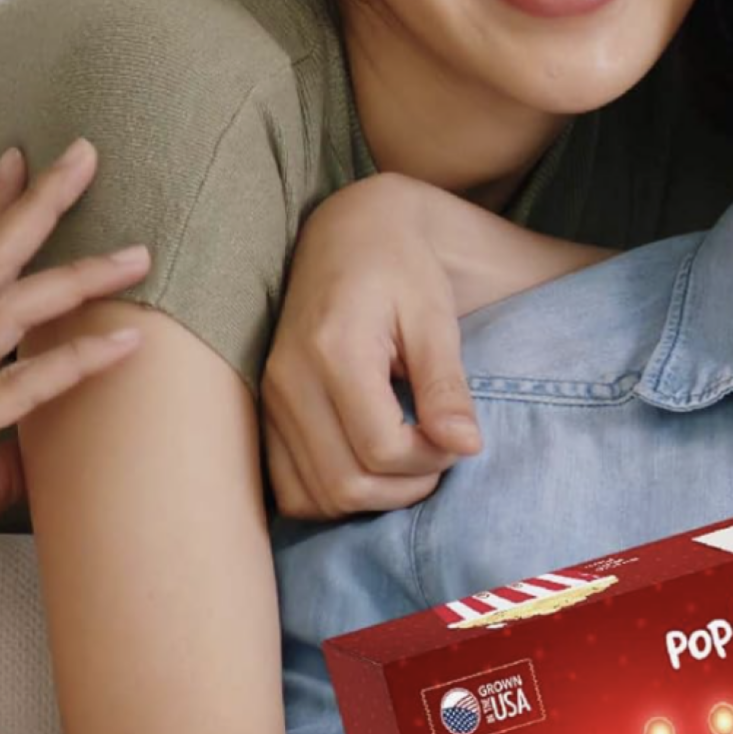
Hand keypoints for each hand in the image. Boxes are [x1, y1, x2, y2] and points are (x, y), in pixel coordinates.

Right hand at [0, 141, 146, 616]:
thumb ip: (20, 424)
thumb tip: (72, 408)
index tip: (19, 159)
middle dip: (32, 206)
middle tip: (84, 154)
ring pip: (0, 314)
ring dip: (75, 276)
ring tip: (139, 253)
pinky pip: (17, 390)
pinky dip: (75, 361)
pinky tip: (127, 340)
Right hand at [262, 174, 479, 519]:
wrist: (348, 233)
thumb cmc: (401, 268)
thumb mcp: (434, 317)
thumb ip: (445, 385)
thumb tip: (467, 448)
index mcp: (334, 351)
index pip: (381, 449)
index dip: (430, 461)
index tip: (458, 439)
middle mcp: (289, 381)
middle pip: (345, 483)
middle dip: (405, 488)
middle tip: (439, 457)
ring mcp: (269, 399)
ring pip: (314, 496)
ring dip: (371, 500)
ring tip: (409, 463)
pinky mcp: (265, 412)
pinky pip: (289, 487)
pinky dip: (333, 495)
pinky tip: (371, 467)